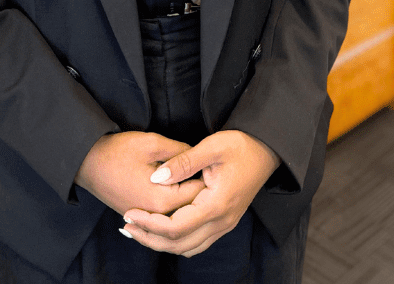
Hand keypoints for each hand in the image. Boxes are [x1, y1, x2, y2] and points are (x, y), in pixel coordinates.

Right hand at [74, 131, 205, 216]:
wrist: (86, 162)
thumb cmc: (117, 151)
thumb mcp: (152, 143)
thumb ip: (180, 152)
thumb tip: (198, 158)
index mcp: (163, 199)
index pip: (198, 193)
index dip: (208, 176)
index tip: (212, 163)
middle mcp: (156, 215)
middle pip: (190, 207)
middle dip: (200, 189)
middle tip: (206, 169)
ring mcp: (146, 217)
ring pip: (177, 212)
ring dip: (187, 198)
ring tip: (193, 177)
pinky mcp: (138, 215)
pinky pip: (164, 214)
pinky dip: (173, 203)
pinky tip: (177, 189)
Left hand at [121, 130, 279, 255]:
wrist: (267, 151)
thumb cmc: (240, 145)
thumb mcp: (211, 146)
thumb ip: (183, 162)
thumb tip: (156, 178)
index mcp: (216, 204)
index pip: (176, 227)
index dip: (149, 224)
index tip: (129, 213)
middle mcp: (221, 222)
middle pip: (179, 244)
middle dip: (149, 238)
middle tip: (126, 226)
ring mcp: (225, 225)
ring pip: (188, 248)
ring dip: (162, 243)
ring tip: (139, 230)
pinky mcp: (225, 222)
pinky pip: (197, 242)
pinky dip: (177, 241)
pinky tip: (162, 228)